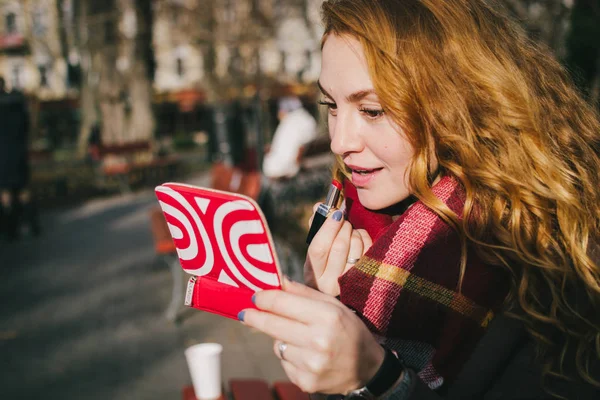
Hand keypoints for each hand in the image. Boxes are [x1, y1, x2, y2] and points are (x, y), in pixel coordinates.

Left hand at [241, 279, 384, 394]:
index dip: (263, 298)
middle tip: (245, 313)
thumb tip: (278, 281)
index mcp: (327, 317)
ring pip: (276, 344)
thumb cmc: (349, 330)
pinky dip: (288, 356)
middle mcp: (318, 341)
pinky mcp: (305, 382)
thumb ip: (304, 293)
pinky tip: (304, 355)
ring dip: (279, 338)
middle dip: (255, 317)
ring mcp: (311, 364)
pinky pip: (284, 362)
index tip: (254, 297)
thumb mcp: (334, 306)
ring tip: (298, 337)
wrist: (367, 368)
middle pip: (272, 324)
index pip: (282, 303)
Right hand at [305, 204, 371, 295]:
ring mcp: (349, 283)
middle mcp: (329, 284)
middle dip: (343, 227)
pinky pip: (368, 249)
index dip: (327, 228)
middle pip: (339, 246)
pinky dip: (364, 237)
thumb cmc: (326, 262)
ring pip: (355, 246)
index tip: (335, 213)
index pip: (318, 249)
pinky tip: (359, 237)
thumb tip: (319, 207)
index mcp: (312, 275)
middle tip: (343, 219)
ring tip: (350, 231)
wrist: (342, 285)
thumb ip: (316, 227)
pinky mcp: (366, 278)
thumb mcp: (317, 250)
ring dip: (354, 232)